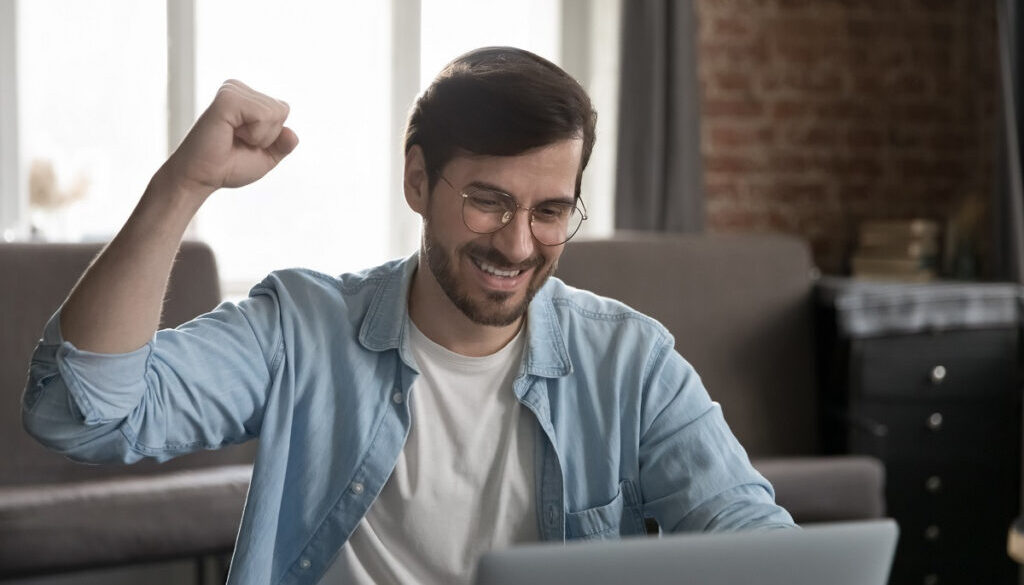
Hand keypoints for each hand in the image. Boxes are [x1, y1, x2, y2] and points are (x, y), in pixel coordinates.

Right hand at [160, 79, 298, 199]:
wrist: (202, 178)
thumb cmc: (228, 166)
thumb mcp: (265, 157)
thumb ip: (283, 145)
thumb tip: (292, 133)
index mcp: (246, 98)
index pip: (283, 110)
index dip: (272, 136)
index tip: (246, 143)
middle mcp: (238, 89)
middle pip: (282, 109)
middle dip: (267, 136)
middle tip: (238, 142)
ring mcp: (232, 91)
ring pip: (275, 112)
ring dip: (259, 136)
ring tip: (233, 138)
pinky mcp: (227, 99)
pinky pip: (263, 115)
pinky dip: (254, 134)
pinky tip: (231, 134)